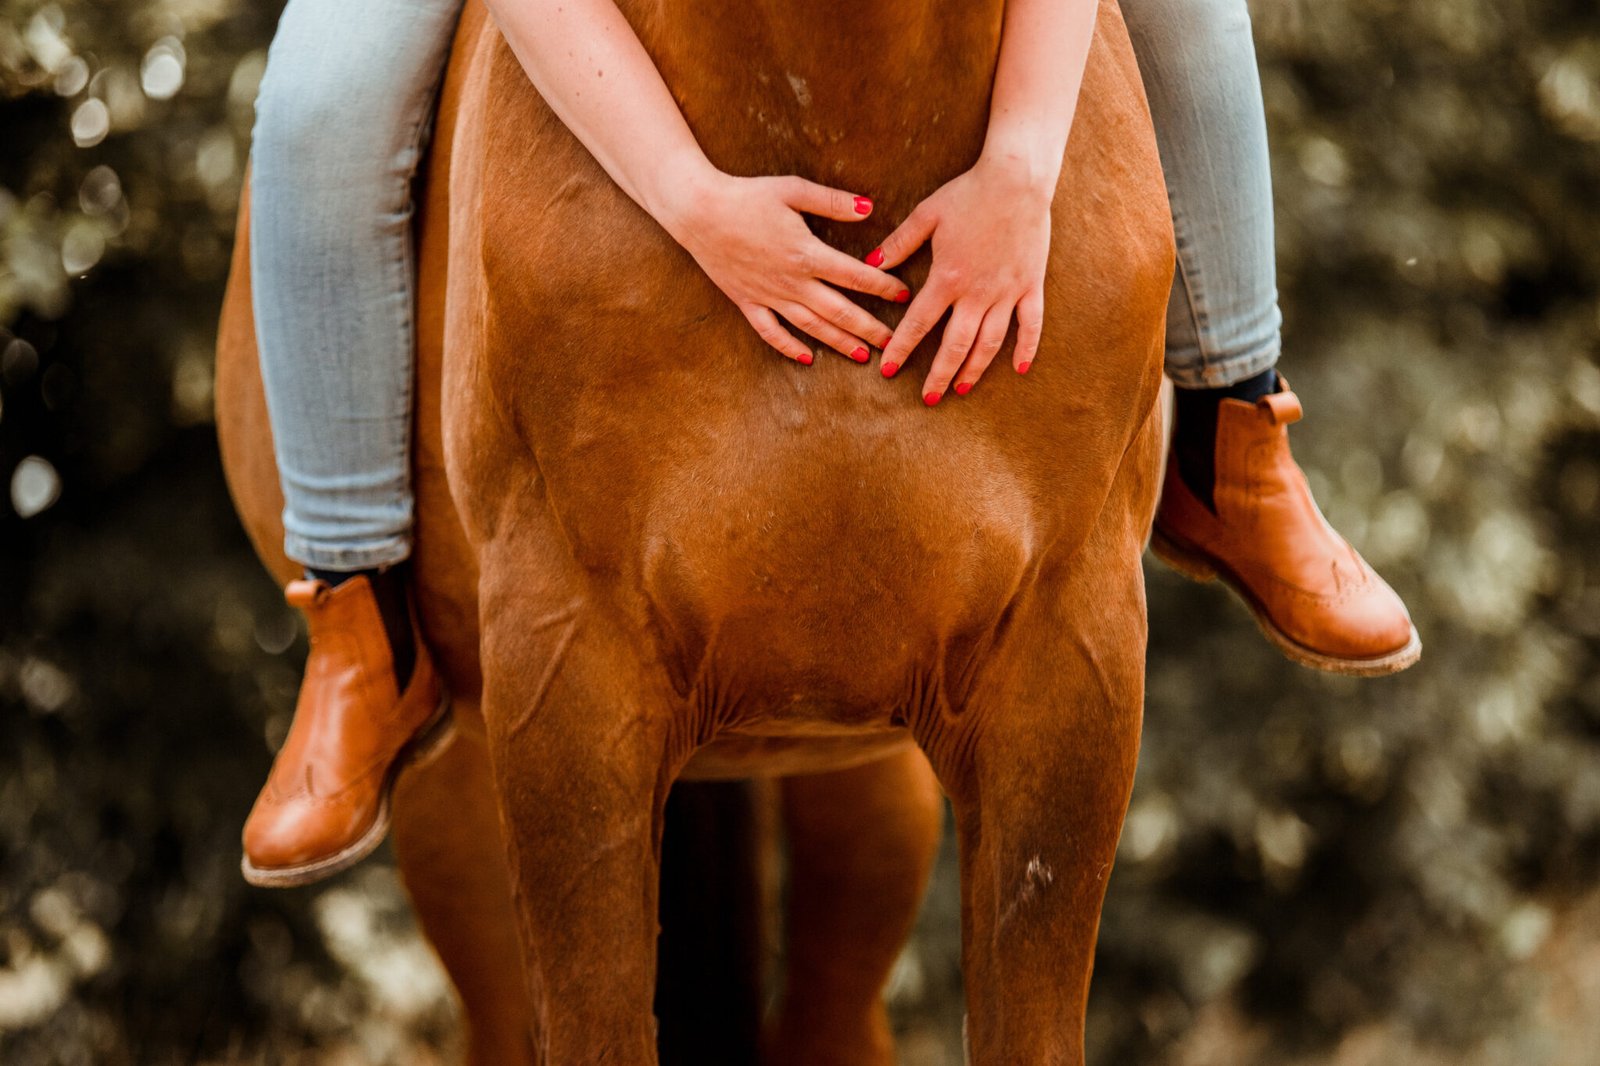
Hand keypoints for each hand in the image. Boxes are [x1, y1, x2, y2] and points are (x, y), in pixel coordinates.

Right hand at [659, 166, 909, 364]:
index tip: (904, 295)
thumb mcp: (792, 190)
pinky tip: (807, 358)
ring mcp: (768, 295)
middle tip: (893, 344)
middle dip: (869, 328)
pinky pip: (771, 332)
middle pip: (839, 311)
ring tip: (862, 356)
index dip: (883, 287)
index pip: (855, 276)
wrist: (697, 210)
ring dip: (838, 343)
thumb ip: (833, 202)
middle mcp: (791, 281)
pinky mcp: (747, 302)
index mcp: (806, 253)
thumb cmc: (746, 196)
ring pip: (811, 327)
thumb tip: (870, 208)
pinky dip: (789, 347)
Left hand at [873, 154, 1052, 402]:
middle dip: (938, 374)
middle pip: (955, 344)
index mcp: (947, 277)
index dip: (901, 348)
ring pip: (990, 342)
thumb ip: (899, 243)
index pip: (919, 323)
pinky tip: (1020, 369)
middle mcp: (977, 292)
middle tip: (928, 398)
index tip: (887, 370)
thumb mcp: (926, 214)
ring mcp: (1007, 291)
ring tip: (961, 388)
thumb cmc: (969, 192)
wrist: (1016, 178)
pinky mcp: (1031, 285)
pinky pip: (1031, 324)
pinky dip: (1026, 348)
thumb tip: (870, 263)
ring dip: (975, 369)